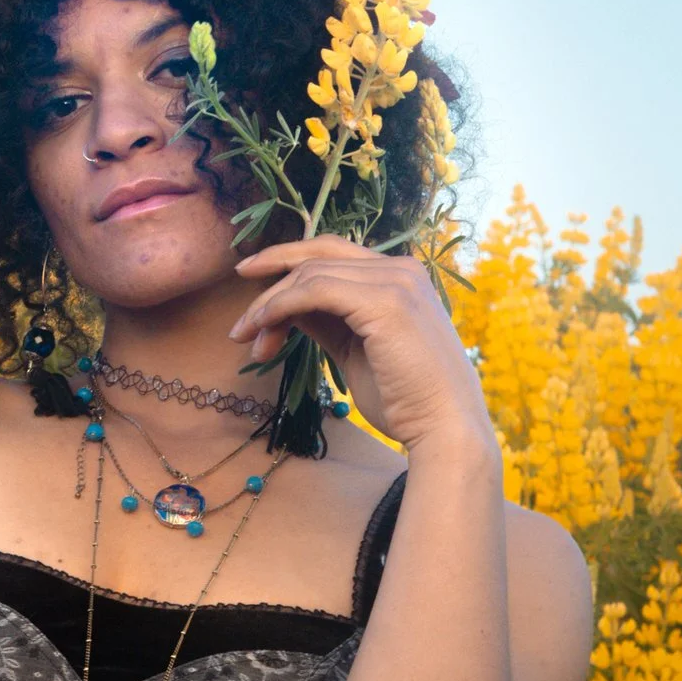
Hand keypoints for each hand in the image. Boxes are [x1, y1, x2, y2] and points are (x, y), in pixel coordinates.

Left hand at [227, 238, 492, 456]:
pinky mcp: (386, 301)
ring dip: (268, 305)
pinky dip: (279, 307)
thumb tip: (286, 308)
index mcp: (399, 277)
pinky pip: (315, 290)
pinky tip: (262, 332)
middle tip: (237, 307)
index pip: (332, 252)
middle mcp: (400, 269)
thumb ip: (326, 322)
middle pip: (317, 254)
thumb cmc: (403, 399)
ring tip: (247, 340)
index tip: (250, 280)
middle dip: (269, 273)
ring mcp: (396, 281)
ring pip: (310, 273)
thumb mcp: (354, 350)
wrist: (444, 428)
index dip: (287, 260)